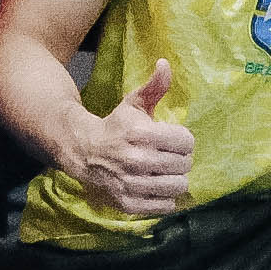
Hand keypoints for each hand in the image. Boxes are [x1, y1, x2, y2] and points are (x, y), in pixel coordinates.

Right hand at [76, 60, 195, 216]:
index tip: (172, 140)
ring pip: (178, 187)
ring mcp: (132, 184)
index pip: (187, 142)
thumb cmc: (116, 125)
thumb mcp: (134, 103)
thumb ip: (154, 86)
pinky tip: (155, 187)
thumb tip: (165, 63)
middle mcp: (137, 160)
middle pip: (185, 165)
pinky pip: (165, 206)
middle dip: (180, 159)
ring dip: (175, 179)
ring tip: (164, 172)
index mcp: (141, 133)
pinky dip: (164, 198)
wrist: (84, 152)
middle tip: (168, 156)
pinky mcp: (128, 204)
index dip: (183, 140)